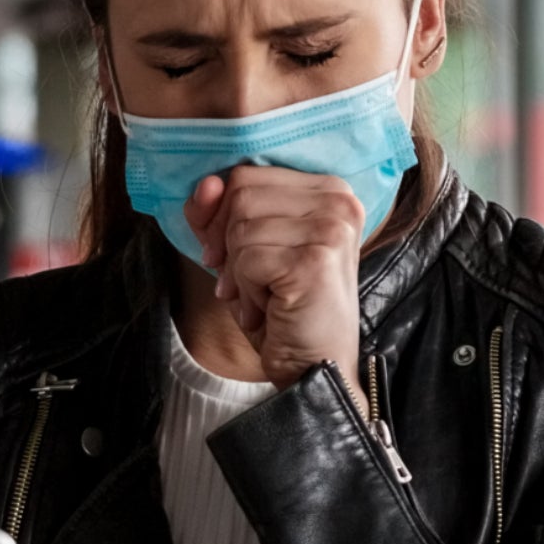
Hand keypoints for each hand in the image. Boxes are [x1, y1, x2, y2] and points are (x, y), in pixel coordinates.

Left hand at [183, 165, 367, 412]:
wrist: (315, 368)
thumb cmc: (283, 310)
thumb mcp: (244, 252)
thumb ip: (220, 214)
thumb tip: (205, 183)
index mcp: (329, 189)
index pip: (247, 175)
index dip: (222, 217)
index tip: (229, 258)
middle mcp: (338, 201)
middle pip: (241, 195)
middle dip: (228, 245)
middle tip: (244, 283)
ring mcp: (331, 228)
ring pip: (241, 228)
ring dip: (239, 274)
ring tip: (263, 299)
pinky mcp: (315, 260)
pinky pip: (247, 260)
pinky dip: (246, 292)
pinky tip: (268, 310)